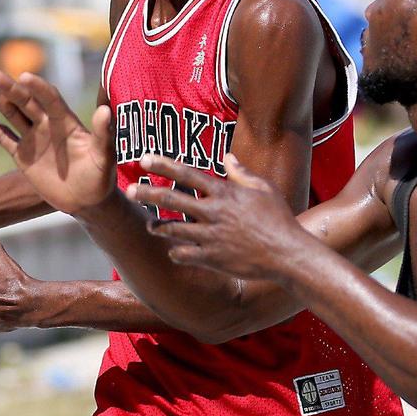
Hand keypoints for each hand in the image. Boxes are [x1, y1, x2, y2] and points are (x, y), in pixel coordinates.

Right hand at [0, 70, 116, 214]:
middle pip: (26, 102)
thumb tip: (106, 111)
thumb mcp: (105, 156)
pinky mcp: (22, 156)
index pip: (51, 99)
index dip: (39, 88)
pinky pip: (4, 138)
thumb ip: (103, 134)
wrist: (87, 201)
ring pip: (12, 114)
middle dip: (10, 88)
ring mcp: (34, 139)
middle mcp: (48, 125)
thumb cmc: (100, 177)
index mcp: (67, 122)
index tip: (26, 77)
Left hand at [126, 153, 315, 282]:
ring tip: (148, 225)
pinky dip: (177, 252)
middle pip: (172, 200)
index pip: (188, 174)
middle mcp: (214, 212)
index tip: (144, 159)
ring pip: (174, 229)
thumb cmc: (278, 218)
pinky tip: (174, 251)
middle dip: (148, 194)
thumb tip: (227, 157)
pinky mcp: (213, 258)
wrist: (286, 253)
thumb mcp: (263, 189)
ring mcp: (212, 237)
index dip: (164, 165)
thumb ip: (241, 173)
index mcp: (224, 193)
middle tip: (130, 190)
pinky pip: (185, 254)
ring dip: (158, 226)